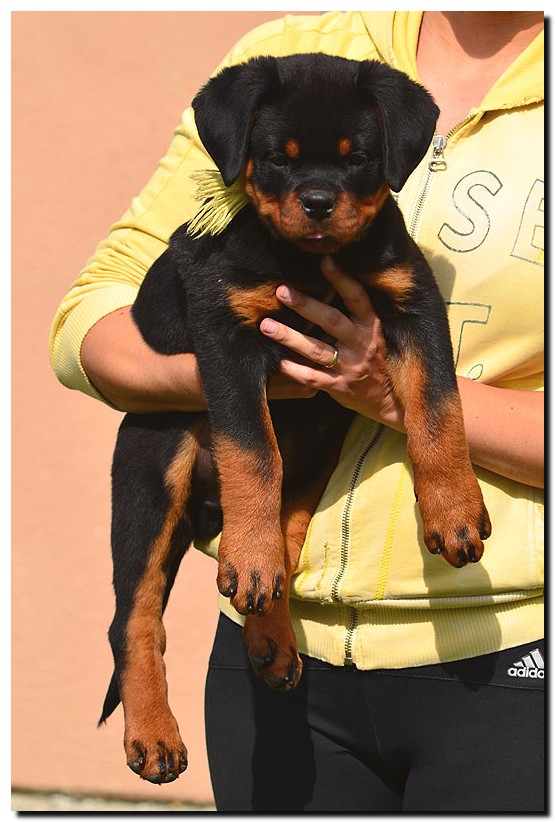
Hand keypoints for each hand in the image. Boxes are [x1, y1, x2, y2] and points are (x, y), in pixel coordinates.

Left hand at [261, 256, 404, 429]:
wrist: (387, 399)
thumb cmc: (373, 358)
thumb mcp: (371, 333)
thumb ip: (350, 314)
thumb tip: (319, 284)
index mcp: (370, 326)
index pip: (357, 298)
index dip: (342, 279)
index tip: (324, 260)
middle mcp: (361, 344)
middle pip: (331, 320)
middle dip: (305, 305)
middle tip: (281, 291)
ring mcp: (350, 367)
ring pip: (317, 349)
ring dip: (290, 337)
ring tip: (266, 326)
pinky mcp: (339, 387)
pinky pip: (312, 378)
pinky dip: (293, 370)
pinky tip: (276, 360)